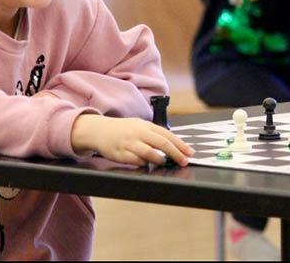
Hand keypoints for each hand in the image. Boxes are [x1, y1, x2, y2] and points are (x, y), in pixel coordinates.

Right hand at [71, 114, 194, 166]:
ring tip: (164, 162)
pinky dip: (143, 163)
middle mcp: (139, 133)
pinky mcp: (120, 154)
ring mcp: (129, 143)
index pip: (167, 135)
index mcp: (145, 125)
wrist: (99, 130)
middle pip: (162, 143)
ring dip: (159, 159)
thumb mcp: (139, 126)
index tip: (190, 152)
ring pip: (149, 153)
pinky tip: (146, 164)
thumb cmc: (123, 129)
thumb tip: (173, 145)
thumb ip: (154, 134)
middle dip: (176, 153)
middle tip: (184, 161)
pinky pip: (135, 161)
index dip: (180, 144)